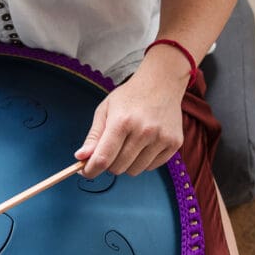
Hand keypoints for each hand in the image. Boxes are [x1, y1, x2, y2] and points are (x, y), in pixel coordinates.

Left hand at [74, 49, 190, 177]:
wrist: (162, 83)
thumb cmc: (130, 96)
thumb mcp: (105, 110)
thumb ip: (93, 136)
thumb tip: (81, 158)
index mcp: (122, 121)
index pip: (103, 158)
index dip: (90, 170)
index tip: (85, 172)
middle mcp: (143, 131)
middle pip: (118, 168)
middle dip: (109, 164)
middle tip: (111, 150)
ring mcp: (161, 138)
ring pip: (134, 170)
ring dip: (127, 164)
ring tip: (129, 145)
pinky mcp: (174, 143)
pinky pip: (151, 167)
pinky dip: (143, 161)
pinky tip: (144, 144)